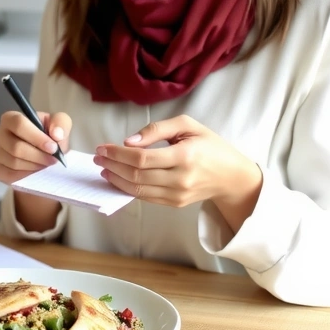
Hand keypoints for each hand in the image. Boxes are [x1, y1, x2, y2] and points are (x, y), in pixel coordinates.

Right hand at [0, 110, 70, 185]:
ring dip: (34, 166)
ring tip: (46, 164)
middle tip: (53, 160)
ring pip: (14, 162)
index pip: (18, 124)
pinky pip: (10, 175)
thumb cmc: (48, 136)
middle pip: (15, 147)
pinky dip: (27, 175)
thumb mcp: (59, 124)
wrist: (43, 154)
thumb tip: (56, 134)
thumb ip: (60, 123)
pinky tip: (36, 172)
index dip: (36, 137)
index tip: (53, 148)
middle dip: (38, 155)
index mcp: (10, 118)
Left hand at [93, 115, 262, 231]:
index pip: (141, 158)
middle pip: (136, 175)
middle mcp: (180, 179)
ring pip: (137, 190)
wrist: (231, 176)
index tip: (103, 147)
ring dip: (115, 179)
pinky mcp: (175, 204)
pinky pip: (145, 197)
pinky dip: (127, 188)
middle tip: (98, 157)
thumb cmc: (209, 145)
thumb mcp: (188, 125)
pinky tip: (117, 179)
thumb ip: (157, 129)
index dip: (117, 154)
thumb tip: (129, 141)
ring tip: (104, 168)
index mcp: (184, 156)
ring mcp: (177, 195)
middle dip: (112, 166)